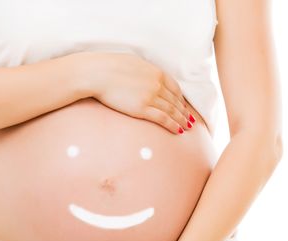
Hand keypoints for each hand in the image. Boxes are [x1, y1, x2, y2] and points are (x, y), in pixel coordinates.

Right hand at [76, 51, 194, 134]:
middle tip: (189, 119)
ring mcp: (150, 97)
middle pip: (175, 101)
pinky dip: (172, 125)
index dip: (181, 99)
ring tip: (186, 127)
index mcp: (156, 72)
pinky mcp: (142, 109)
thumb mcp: (133, 63)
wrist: (98, 74)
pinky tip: (178, 130)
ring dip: (181, 120)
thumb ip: (144, 71)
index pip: (175, 88)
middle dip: (183, 111)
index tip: (183, 105)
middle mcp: (157, 85)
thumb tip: (145, 76)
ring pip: (172, 111)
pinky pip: (163, 118)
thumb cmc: (110, 66)